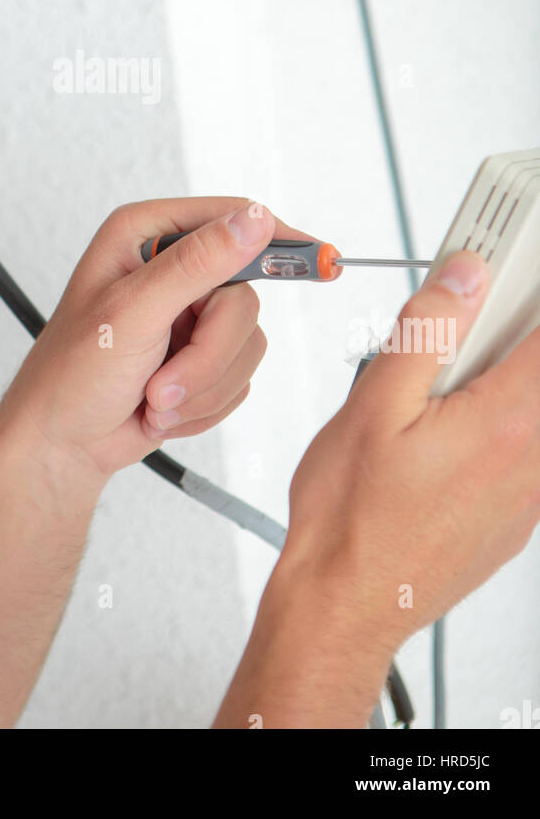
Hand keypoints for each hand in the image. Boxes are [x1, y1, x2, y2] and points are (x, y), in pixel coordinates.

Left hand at [0, 196, 318, 483]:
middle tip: (162, 383)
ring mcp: (190, 315)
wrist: (62, 444)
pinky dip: (204, 403)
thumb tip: (255, 220)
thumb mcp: (133, 310)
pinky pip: (241, 377)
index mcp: (148, 235)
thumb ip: (197, 263)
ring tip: (153, 396)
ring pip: (248, 343)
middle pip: (245, 299)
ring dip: (202, 385)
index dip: (278, 239)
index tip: (323, 260)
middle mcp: (173, 268)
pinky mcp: (203, 356)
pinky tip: (162, 407)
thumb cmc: (72, 373)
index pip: (232, 219)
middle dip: (208, 355)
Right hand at [273, 249, 539, 656]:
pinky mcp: (518, 515)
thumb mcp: (373, 403)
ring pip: (533, 408)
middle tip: (462, 314)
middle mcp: (532, 459)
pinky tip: (445, 423)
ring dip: (501, 376)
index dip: (529, 287)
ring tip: (441, 377)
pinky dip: (500, 418)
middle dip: (506, 330)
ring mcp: (530, 492)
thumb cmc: (350, 518)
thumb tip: (464, 276)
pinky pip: (527, 447)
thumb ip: (427, 331)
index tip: (511, 264)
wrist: (346, 603)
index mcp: (503, 422)